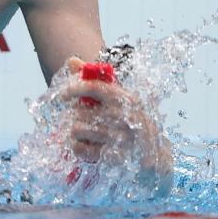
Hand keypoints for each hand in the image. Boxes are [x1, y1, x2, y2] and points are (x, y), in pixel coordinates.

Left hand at [62, 57, 172, 178]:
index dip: (73, 88)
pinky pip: (79, 148)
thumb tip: (72, 60)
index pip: (93, 87)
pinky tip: (84, 144)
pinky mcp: (113, 158)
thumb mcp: (119, 98)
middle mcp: (125, 117)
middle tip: (77, 118)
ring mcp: (120, 139)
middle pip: (80, 111)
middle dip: (73, 115)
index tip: (63, 94)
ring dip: (74, 130)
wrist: (154, 155)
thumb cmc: (131, 120)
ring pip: (77, 129)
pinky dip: (77, 146)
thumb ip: (95, 79)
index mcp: (126, 99)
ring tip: (82, 131)